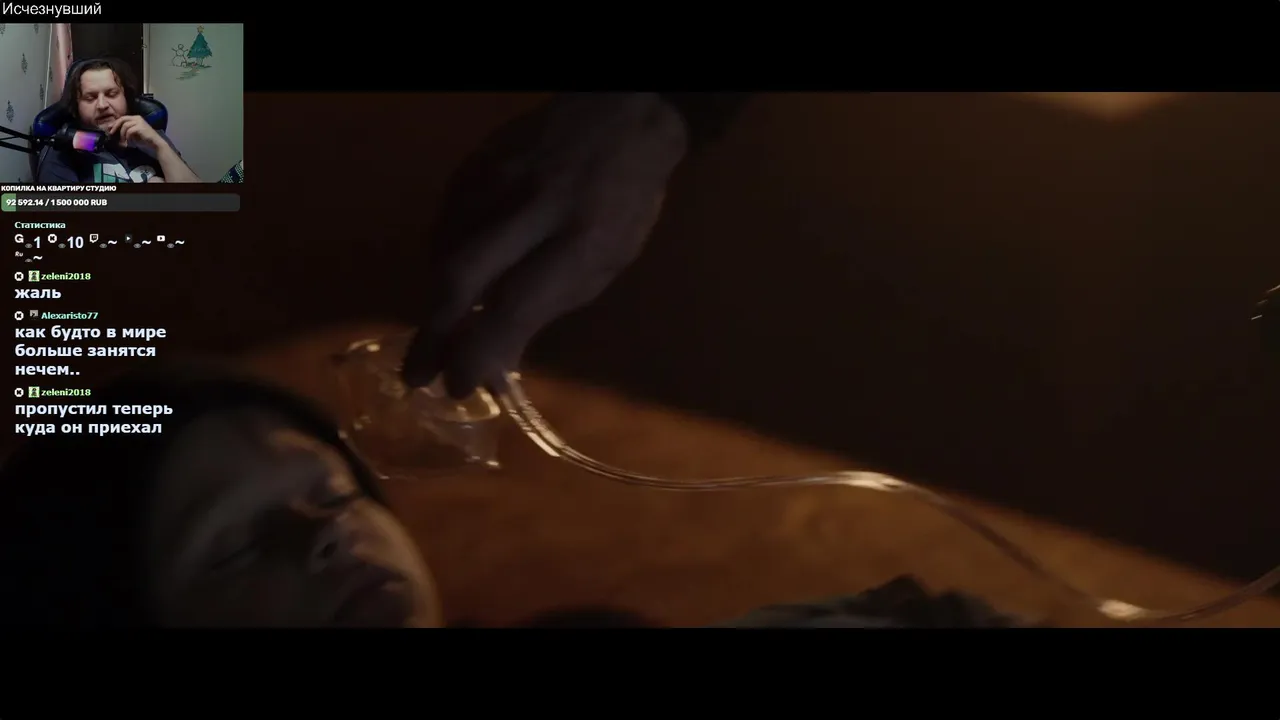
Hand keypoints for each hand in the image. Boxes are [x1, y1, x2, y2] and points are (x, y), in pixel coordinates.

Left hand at [105, 115, 163, 152]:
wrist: (155, 143)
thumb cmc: (145, 139)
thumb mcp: (133, 133)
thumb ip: (126, 130)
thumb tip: (114, 130)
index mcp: (136, 118)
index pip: (123, 118)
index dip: (115, 123)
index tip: (109, 129)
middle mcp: (137, 118)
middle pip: (122, 119)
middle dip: (115, 126)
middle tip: (111, 133)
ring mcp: (139, 122)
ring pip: (125, 126)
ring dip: (123, 135)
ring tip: (124, 141)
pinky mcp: (140, 127)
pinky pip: (129, 131)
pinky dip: (128, 137)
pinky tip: (130, 142)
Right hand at [403, 93, 688, 396]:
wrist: (620, 116)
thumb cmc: (623, 202)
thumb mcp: (607, 261)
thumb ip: (550, 305)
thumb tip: (497, 357)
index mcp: (581, 241)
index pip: (516, 307)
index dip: (480, 352)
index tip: (460, 386)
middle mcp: (533, 209)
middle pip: (463, 277)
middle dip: (435, 333)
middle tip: (419, 374)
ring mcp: (497, 180)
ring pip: (444, 251)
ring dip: (436, 302)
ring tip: (436, 335)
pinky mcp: (474, 164)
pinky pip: (444, 223)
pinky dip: (440, 260)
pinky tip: (448, 282)